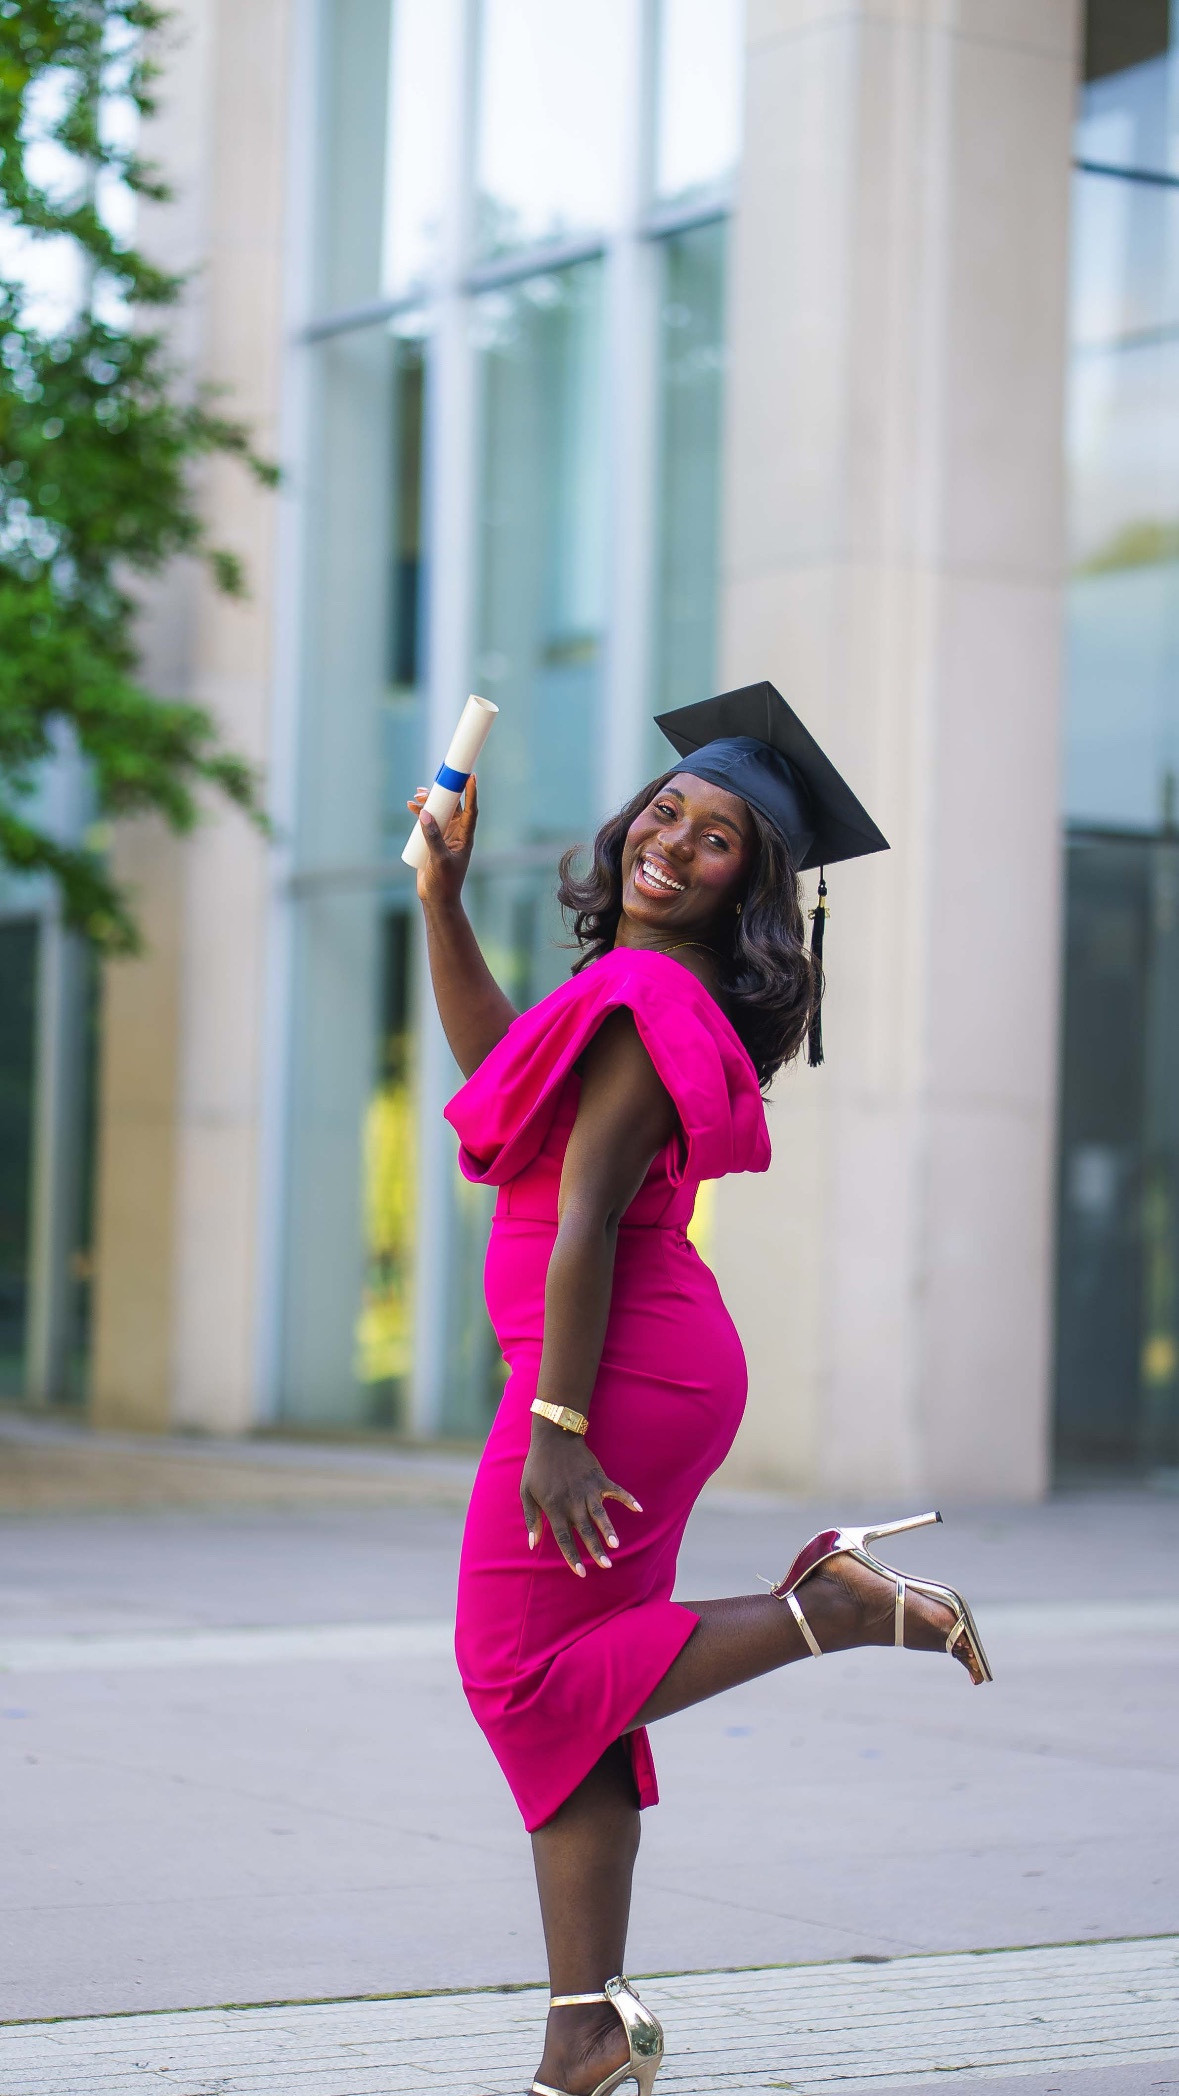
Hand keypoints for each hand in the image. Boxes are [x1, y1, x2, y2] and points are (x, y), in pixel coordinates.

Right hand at [406, 774, 478, 906]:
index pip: (471, 811)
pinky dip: (420, 814)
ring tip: (416, 796)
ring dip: (430, 803)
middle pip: (453, 807)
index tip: (471, 776)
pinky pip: (428, 822)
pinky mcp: (433, 842)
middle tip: (429, 787)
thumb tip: (425, 814)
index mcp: (465, 837)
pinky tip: (411, 807)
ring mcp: (445, 837)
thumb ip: (433, 837)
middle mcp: (457, 834)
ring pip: (439, 813)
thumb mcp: (439, 859)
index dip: (472, 793)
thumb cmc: (444, 882)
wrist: (437, 899)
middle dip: (443, 794)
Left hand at [520, 1417, 641, 1575]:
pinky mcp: (599, 1479)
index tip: (580, 1573)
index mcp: (554, 1507)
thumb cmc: (537, 1467)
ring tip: (616, 1545)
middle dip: (595, 1550)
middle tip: (606, 1566)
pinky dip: (628, 1499)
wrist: (554, 1438)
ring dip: (609, 1530)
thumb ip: (531, 1519)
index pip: (564, 1537)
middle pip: (585, 1530)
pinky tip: (639, 1509)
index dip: (572, 1556)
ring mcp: (588, 1490)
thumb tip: (532, 1544)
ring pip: (600, 1515)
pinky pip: (616, 1491)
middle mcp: (572, 1502)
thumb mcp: (526, 1492)